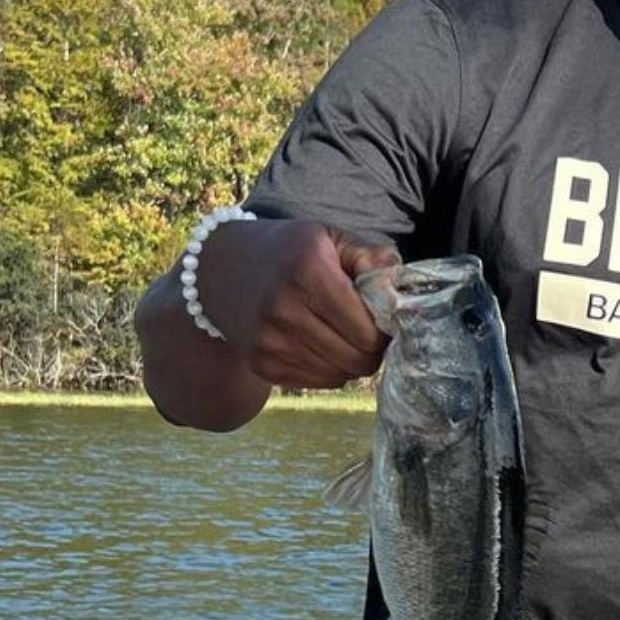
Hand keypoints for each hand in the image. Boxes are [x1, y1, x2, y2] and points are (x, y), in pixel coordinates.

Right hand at [195, 219, 395, 388]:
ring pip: (341, 375)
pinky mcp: (262, 365)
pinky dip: (330, 369)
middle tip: (368, 331)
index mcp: (308, 273)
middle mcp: (284, 310)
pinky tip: (320, 344)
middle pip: (358, 358)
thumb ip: (369, 257)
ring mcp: (269, 342)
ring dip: (351, 360)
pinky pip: (319, 381)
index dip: (385, 329)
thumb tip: (399, 285)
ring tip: (343, 335)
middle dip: (373, 349)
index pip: (369, 330)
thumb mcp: (328, 238)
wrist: (220, 270)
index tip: (383, 318)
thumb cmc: (288, 251)